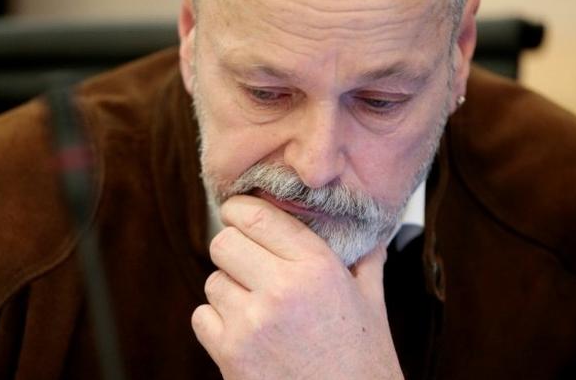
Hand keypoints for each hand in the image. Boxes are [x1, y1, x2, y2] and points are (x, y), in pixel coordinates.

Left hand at [192, 195, 402, 378]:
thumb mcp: (373, 307)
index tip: (238, 213)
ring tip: (257, 309)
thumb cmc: (364, 366)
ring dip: (228, 291)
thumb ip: (365, 262)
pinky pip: (201, 317)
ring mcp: (252, 323)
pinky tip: (245, 334)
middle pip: (224, 243)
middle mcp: (282, 290)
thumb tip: (366, 234)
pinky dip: (217, 323)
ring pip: (212, 281)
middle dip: (234, 251)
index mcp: (318, 268)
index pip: (258, 215)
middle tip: (249, 265)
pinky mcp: (230, 355)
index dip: (240, 210)